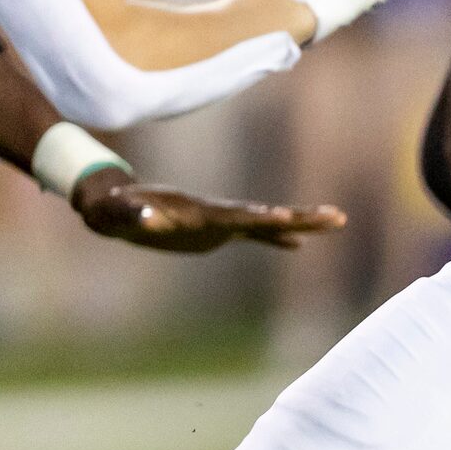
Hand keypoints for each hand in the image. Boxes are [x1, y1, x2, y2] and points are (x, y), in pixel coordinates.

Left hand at [70, 169, 346, 252]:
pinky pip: (255, 234)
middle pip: (267, 215)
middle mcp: (217, 214)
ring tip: (336, 221)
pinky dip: (277, 237)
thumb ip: (132, 214)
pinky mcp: (217, 230)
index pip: (237, 215)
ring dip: (301, 223)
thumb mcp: (117, 213)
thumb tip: (146, 217)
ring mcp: (220, 221)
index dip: (262, 218)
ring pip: (268, 222)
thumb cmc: (114, 209)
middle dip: (302, 217)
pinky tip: (298, 245)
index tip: (287, 217)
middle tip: (337, 217)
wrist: (116, 204)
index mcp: (199, 211)